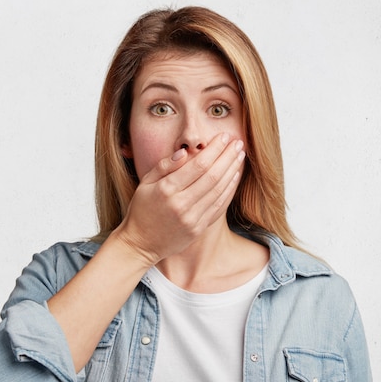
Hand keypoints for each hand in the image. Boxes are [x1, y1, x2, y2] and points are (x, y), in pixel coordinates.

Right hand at [114, 132, 244, 264]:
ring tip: (239, 156)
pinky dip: (229, 190)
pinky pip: (219, 207)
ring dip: (232, 171)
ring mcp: (192, 218)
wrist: (141, 244)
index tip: (223, 137)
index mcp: (167, 190)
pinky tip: (234, 177)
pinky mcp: (198, 229)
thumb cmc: (141, 210)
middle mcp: (181, 204)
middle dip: (228, 157)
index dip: (214, 150)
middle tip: (237, 143)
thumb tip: (185, 152)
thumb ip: (164, 166)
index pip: (198, 165)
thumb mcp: (145, 183)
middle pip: (212, 176)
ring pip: (219, 191)